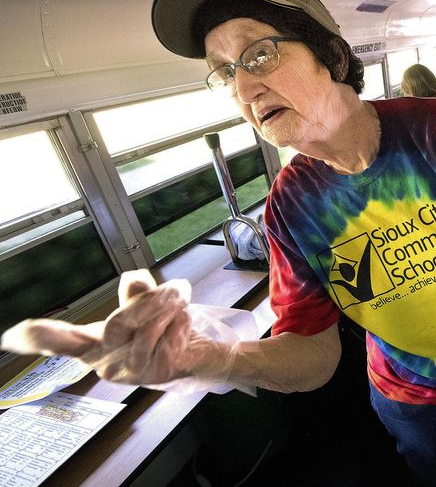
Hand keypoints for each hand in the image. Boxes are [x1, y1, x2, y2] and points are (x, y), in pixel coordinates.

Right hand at [1, 270, 235, 387]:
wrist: (201, 356)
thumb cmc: (166, 332)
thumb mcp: (146, 306)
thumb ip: (135, 292)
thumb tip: (131, 279)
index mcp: (96, 345)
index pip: (61, 342)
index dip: (37, 337)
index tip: (11, 337)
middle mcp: (107, 362)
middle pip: (117, 321)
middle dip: (149, 300)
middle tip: (171, 293)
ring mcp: (131, 371)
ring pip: (148, 325)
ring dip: (171, 307)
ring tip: (178, 310)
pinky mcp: (157, 372)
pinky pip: (169, 332)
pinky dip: (182, 321)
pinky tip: (183, 330)